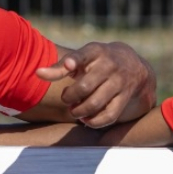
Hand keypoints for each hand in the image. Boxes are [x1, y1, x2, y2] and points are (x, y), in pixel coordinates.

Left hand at [36, 42, 155, 127]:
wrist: (134, 66)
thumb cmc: (97, 63)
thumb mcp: (83, 59)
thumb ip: (60, 67)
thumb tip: (38, 73)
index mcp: (95, 51)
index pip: (82, 55)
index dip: (73, 61)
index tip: (68, 66)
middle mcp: (109, 65)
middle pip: (85, 86)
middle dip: (70, 97)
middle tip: (67, 98)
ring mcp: (119, 82)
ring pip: (95, 103)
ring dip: (79, 111)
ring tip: (74, 110)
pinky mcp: (125, 98)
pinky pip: (109, 115)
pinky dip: (94, 122)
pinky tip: (87, 119)